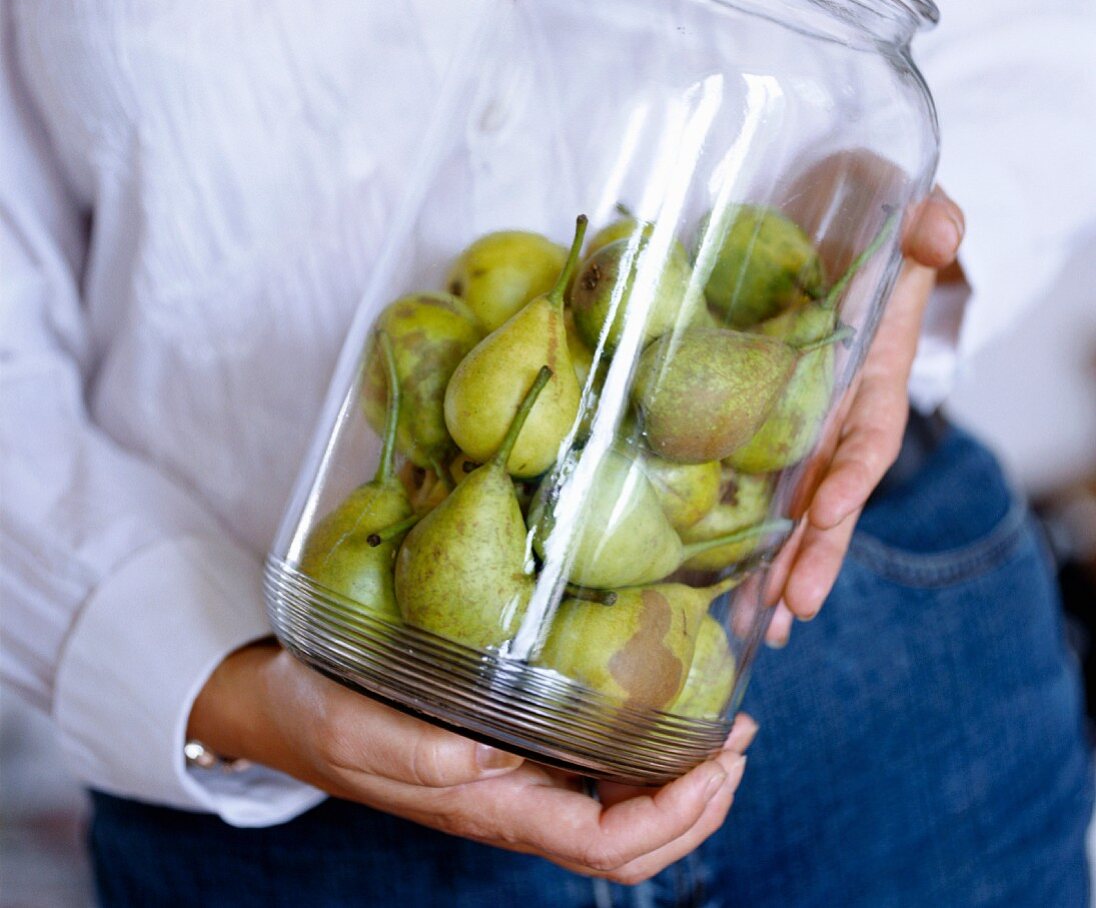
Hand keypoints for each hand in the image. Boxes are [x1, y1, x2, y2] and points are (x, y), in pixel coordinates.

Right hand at [189, 642, 756, 883]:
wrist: (286, 710)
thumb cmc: (320, 715)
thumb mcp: (359, 728)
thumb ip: (418, 754)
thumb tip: (488, 763)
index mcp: (490, 809)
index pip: (607, 847)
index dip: (674, 818)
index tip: (718, 760)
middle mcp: (515, 806)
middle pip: (633, 844)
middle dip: (699, 803)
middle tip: (739, 739)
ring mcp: (514, 786)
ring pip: (621, 817)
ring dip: (681, 785)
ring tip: (719, 732)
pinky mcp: (509, 756)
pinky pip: (593, 778)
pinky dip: (642, 757)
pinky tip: (654, 717)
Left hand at [764, 185, 965, 645]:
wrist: (817, 214)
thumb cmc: (860, 213)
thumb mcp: (896, 206)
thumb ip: (926, 223)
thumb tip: (939, 230)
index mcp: (872, 373)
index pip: (869, 431)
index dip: (853, 472)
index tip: (828, 509)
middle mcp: (837, 410)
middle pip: (832, 493)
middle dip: (817, 552)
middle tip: (790, 610)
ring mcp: (795, 422)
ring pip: (791, 506)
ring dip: (776, 563)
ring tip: (755, 623)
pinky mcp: (752, 418)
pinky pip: (747, 482)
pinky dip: (738, 531)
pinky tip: (720, 579)